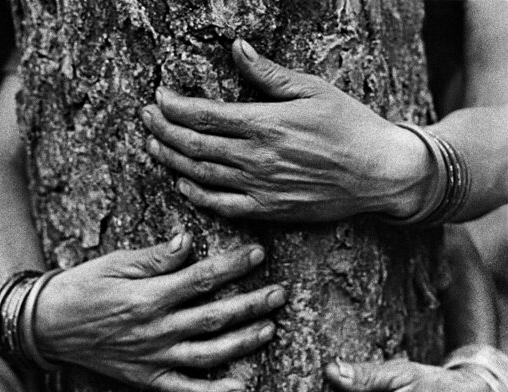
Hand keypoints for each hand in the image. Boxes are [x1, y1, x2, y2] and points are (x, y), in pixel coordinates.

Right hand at [35, 233, 284, 391]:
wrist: (49, 324)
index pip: (202, 279)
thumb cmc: (83, 287)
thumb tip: (189, 242)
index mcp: (149, 296)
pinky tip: (238, 391)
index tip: (259, 254)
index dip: (234, 266)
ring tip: (270, 330)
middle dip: (251, 304)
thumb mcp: (115, 263)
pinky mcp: (147, 378)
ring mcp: (154, 357)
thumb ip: (155, 258)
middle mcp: (156, 329)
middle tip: (280, 294)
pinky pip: (184, 390)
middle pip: (214, 317)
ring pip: (209, 354)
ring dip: (243, 343)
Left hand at [142, 39, 431, 222]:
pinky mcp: (268, 211)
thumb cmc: (350, 126)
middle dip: (163, 130)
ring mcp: (260, 188)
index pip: (204, 115)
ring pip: (201, 176)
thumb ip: (269, 74)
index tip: (159, 97)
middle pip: (194, 145)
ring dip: (172, 161)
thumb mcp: (313, 89)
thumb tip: (237, 50)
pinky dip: (198, 196)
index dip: (174, 106)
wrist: (377, 173)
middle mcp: (257, 158)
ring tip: (153, 146)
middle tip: (146, 119)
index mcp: (266, 123)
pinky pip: (223, 206)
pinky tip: (183, 185)